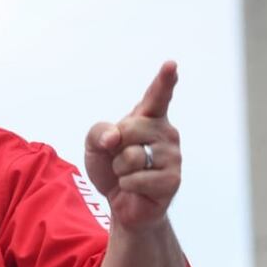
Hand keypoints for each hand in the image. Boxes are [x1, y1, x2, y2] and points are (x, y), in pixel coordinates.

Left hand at [85, 61, 181, 230]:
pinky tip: (136, 188)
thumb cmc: (111, 167)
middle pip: (130, 128)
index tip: (171, 65)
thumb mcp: (94, 144)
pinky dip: (127, 185)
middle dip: (115, 147)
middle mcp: (166, 133)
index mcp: (149, 119)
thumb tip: (114, 137)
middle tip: (121, 159)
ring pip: (132, 156)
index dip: (164, 80)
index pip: (157, 96)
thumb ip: (98, 131)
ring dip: (120, 169)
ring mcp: (172, 156)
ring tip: (130, 174)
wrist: (121, 202)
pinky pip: (136, 178)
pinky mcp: (172, 180)